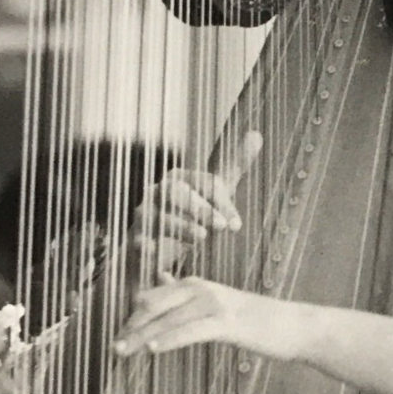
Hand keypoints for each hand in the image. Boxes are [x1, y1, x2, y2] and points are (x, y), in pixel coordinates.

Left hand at [113, 275, 294, 363]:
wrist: (292, 325)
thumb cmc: (255, 319)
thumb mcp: (218, 301)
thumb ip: (188, 292)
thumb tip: (160, 278)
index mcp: (196, 284)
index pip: (153, 297)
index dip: (132, 317)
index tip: (119, 334)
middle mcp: (201, 289)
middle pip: (155, 306)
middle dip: (132, 326)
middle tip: (114, 345)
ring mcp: (214, 305)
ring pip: (169, 320)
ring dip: (143, 336)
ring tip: (122, 350)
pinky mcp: (227, 323)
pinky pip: (192, 331)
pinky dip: (171, 339)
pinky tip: (154, 349)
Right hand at [131, 129, 262, 276]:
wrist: (158, 245)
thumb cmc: (191, 213)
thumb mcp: (214, 192)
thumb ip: (234, 165)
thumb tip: (257, 134)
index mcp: (178, 178)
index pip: (200, 182)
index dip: (219, 201)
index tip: (236, 223)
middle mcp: (156, 193)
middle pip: (174, 192)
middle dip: (199, 208)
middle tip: (222, 226)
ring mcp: (144, 216)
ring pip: (155, 215)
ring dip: (181, 226)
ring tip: (203, 238)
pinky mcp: (136, 241)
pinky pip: (140, 242)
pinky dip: (152, 249)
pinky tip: (167, 259)